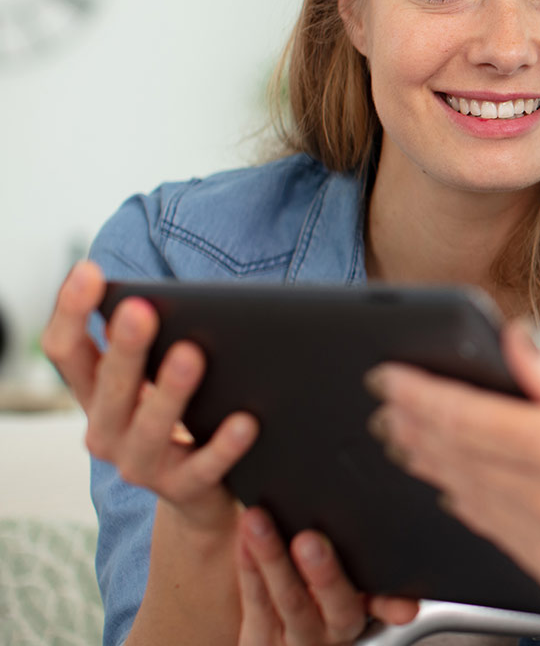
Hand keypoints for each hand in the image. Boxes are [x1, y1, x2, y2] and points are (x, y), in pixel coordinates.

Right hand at [41, 261, 256, 532]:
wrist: (202, 494)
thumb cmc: (183, 414)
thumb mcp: (155, 381)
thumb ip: (153, 345)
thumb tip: (158, 302)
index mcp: (95, 394)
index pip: (67, 351)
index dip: (72, 312)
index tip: (88, 272)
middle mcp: (106, 431)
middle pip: (108, 386)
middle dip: (125, 348)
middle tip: (140, 310)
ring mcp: (140, 465)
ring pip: (150, 428)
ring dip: (170, 391)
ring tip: (192, 355)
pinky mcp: (182, 490)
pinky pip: (203, 468)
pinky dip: (224, 445)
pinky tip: (245, 422)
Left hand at [236, 508, 418, 644]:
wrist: (279, 644)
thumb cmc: (318, 609)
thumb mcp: (351, 601)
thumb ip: (369, 585)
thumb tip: (396, 553)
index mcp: (361, 615)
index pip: (384, 607)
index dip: (395, 605)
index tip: (403, 604)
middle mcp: (333, 632)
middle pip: (336, 605)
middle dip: (324, 573)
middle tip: (309, 539)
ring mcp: (295, 640)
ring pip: (289, 601)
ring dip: (272, 559)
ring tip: (259, 522)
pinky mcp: (258, 641)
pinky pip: (255, 603)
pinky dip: (249, 569)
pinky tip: (243, 540)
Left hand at [366, 326, 539, 622]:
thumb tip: (515, 342)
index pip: (474, 420)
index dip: (424, 396)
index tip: (392, 375)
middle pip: (462, 462)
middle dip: (417, 427)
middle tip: (388, 401)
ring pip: (470, 502)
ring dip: (433, 466)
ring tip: (408, 436)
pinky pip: (498, 535)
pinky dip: (469, 504)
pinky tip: (457, 484)